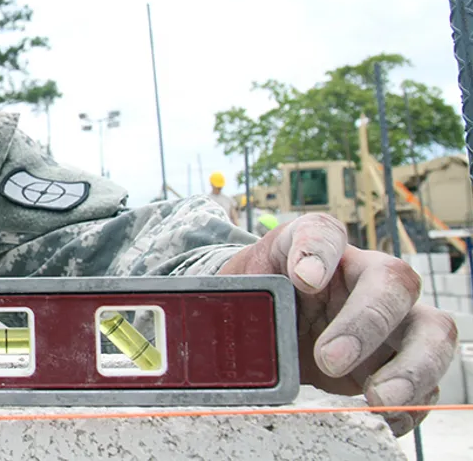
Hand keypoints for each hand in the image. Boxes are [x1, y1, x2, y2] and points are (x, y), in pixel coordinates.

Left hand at [218, 213, 457, 435]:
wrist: (271, 321)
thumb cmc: (263, 296)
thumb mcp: (242, 289)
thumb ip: (237, 303)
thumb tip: (217, 334)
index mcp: (318, 249)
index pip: (322, 233)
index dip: (317, 252)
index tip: (303, 278)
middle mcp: (364, 277)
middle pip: (393, 281)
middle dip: (367, 321)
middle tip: (330, 359)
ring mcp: (391, 319)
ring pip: (432, 329)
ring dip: (412, 366)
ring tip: (379, 399)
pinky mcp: (398, 361)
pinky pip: (425, 379)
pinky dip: (412, 401)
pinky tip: (387, 417)